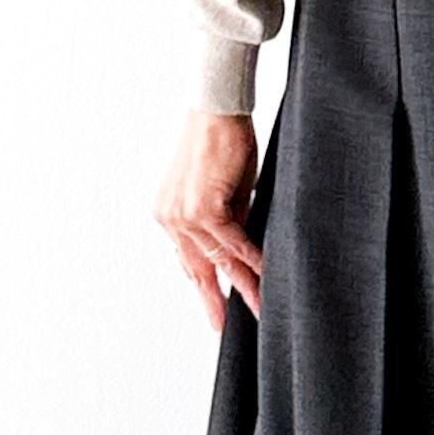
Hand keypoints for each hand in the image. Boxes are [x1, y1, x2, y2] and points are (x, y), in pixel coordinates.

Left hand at [156, 109, 263, 328]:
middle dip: (215, 299)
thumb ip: (228, 219)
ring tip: (258, 307)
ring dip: (243, 285)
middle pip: (199, 267)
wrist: (216, 108)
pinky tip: (265, 276)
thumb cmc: (221, 138)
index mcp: (168, 213)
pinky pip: (233, 244)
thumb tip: (240, 245)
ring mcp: (184, 216)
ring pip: (219, 260)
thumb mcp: (223, 188)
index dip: (203, 284)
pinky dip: (252, 260)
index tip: (213, 305)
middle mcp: (170, 218)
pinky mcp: (203, 209)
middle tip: (223, 326)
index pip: (188, 257)